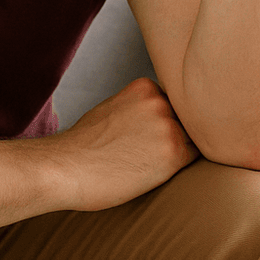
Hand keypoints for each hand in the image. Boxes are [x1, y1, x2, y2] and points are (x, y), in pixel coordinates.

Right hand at [47, 78, 198, 211]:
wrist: (65, 168)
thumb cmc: (82, 147)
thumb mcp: (111, 110)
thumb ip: (138, 109)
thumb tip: (160, 120)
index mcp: (145, 87)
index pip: (173, 103)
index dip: (165, 121)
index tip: (150, 136)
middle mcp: (160, 101)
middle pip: (185, 119)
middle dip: (174, 134)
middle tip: (151, 152)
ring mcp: (168, 125)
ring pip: (192, 138)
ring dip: (180, 151)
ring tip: (151, 164)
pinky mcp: (173, 152)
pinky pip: (195, 157)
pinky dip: (181, 166)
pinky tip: (158, 172)